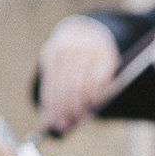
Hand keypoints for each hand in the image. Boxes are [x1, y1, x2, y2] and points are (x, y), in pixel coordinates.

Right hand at [38, 16, 119, 132]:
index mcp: (104, 53)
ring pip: (60, 84)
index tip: (87, 114)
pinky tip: (47, 112)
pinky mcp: (50, 52)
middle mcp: (83, 49)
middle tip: (67, 124)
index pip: (96, 80)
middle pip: (75, 84)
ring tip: (58, 124)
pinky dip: (48, 98)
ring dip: (58, 107)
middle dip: (70, 107)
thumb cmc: (99, 60)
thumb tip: (84, 117)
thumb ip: (101, 90)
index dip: (90, 99)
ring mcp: (64, 49)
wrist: (83, 31)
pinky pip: (48, 80)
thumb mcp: (107, 70)